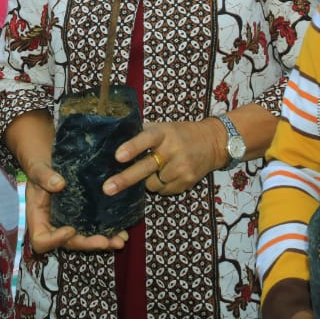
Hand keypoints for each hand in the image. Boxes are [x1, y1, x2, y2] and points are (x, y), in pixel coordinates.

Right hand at [23, 158, 127, 253]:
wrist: (49, 162)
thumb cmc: (39, 167)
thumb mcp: (38, 169)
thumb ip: (43, 176)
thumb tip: (59, 184)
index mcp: (38, 219)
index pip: (41, 240)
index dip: (55, 240)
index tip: (71, 229)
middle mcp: (53, 226)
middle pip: (68, 244)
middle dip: (87, 244)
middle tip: (104, 241)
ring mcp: (69, 224)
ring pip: (85, 240)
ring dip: (103, 242)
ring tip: (120, 241)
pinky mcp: (83, 218)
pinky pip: (94, 230)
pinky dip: (108, 233)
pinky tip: (123, 232)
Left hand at [104, 119, 220, 196]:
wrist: (212, 143)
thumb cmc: (179, 134)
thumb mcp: (163, 127)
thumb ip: (142, 134)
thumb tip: (113, 143)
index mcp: (164, 133)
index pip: (147, 139)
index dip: (132, 147)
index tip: (118, 156)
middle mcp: (173, 150)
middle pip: (146, 167)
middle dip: (125, 179)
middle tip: (106, 188)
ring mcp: (181, 168)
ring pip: (152, 183)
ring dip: (147, 180)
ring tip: (155, 169)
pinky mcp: (187, 182)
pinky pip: (164, 191)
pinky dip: (160, 186)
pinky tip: (167, 175)